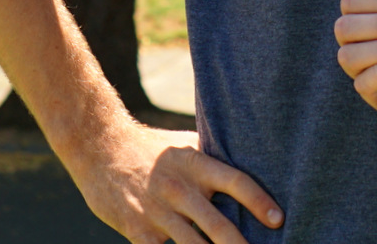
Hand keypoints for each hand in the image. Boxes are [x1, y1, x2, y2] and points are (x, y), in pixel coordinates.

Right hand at [70, 123, 283, 243]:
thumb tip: (250, 164)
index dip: (258, 201)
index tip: (278, 219)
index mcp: (194, 163)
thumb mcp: (183, 145)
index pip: (235, 181)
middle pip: (218, 225)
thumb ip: (212, 159)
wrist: (98, 147)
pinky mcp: (138, 231)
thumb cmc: (149, 147)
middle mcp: (179, 188)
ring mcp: (157, 212)